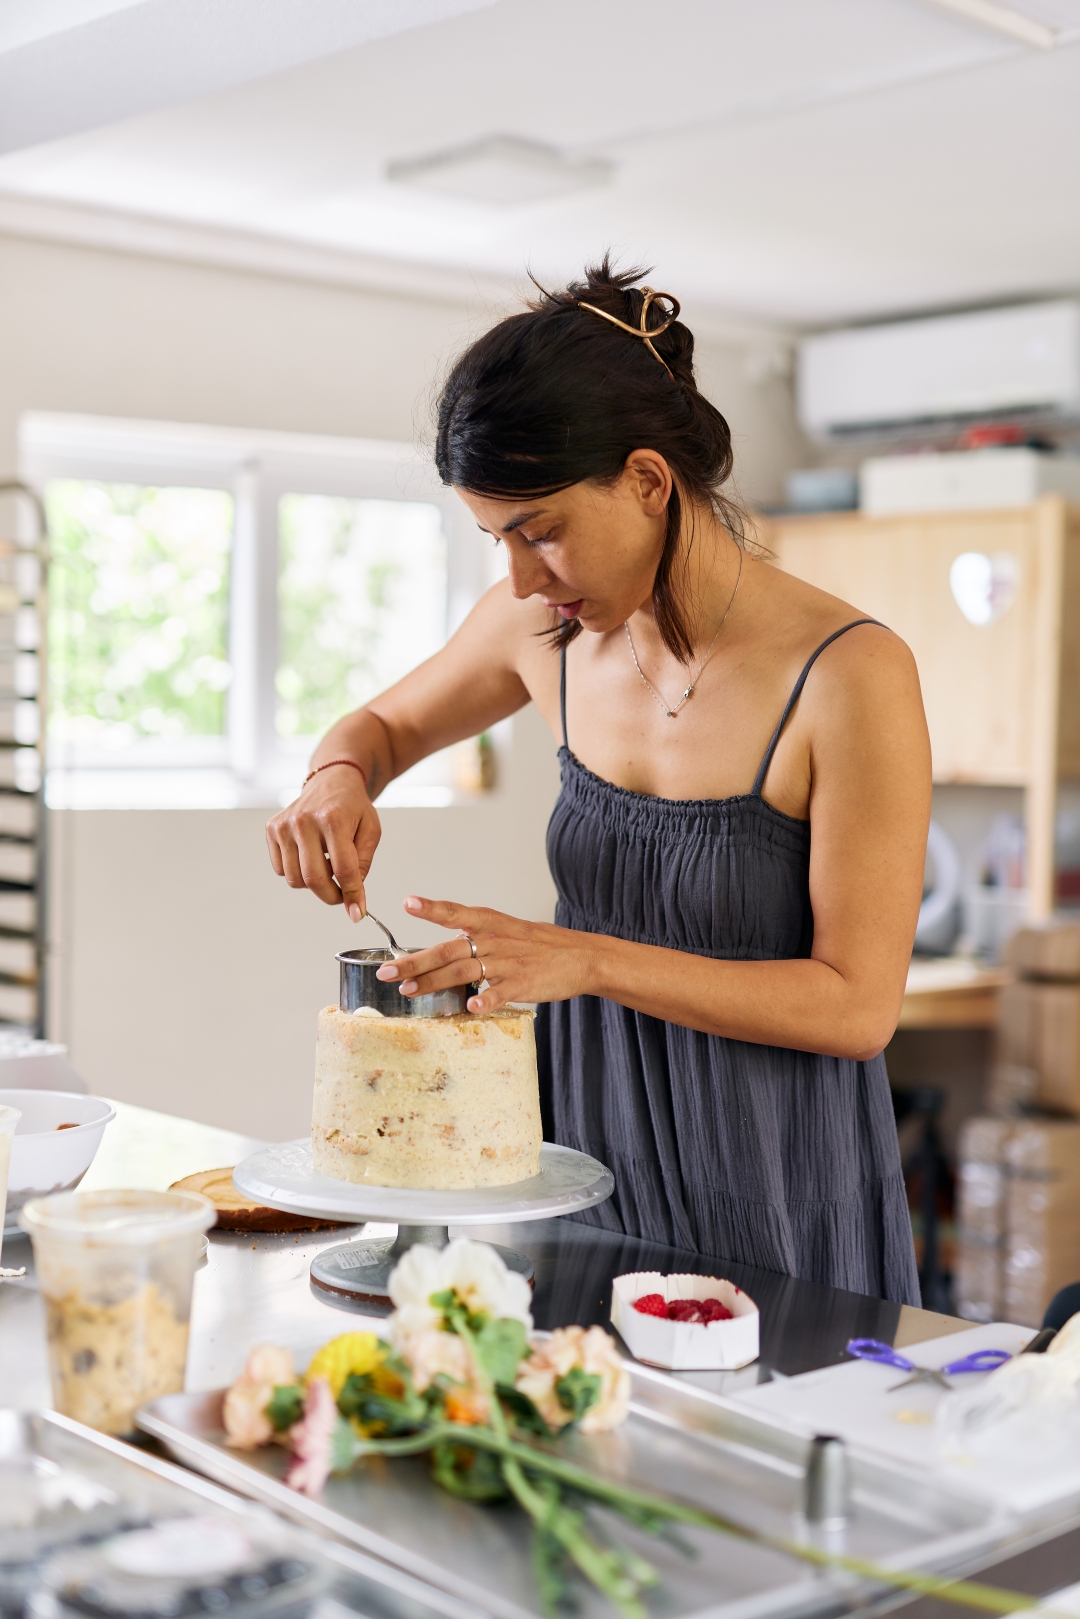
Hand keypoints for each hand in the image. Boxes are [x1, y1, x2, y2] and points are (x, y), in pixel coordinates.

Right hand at [266, 764, 380, 919]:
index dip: (352, 894)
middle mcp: (304, 820)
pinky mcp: (272, 829)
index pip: (343, 869)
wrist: (331, 781)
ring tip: (328, 865)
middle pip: (314, 878)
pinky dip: (298, 871)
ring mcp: (284, 825)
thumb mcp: (370, 831)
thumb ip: (362, 865)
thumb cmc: (352, 807)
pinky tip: (311, 855)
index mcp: (333, 818)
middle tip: (343, 895)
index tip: (357, 912)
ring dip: (314, 883)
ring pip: (295, 879)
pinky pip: (281, 869)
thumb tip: (354, 902)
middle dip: (331, 896)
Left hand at [375, 896, 600, 1012]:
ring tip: (410, 991)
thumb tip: (443, 951)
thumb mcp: (508, 930)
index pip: (456, 912)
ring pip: (463, 972)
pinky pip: (499, 993)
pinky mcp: (522, 984)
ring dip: (434, 982)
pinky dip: (484, 1000)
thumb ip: (476, 937)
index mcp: (491, 923)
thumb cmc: (541, 946)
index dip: (432, 908)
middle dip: (414, 961)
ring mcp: (507, 963)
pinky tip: (469, 1007)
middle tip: (386, 972)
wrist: (581, 956)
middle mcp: (494, 940)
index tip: (408, 903)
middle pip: (448, 950)